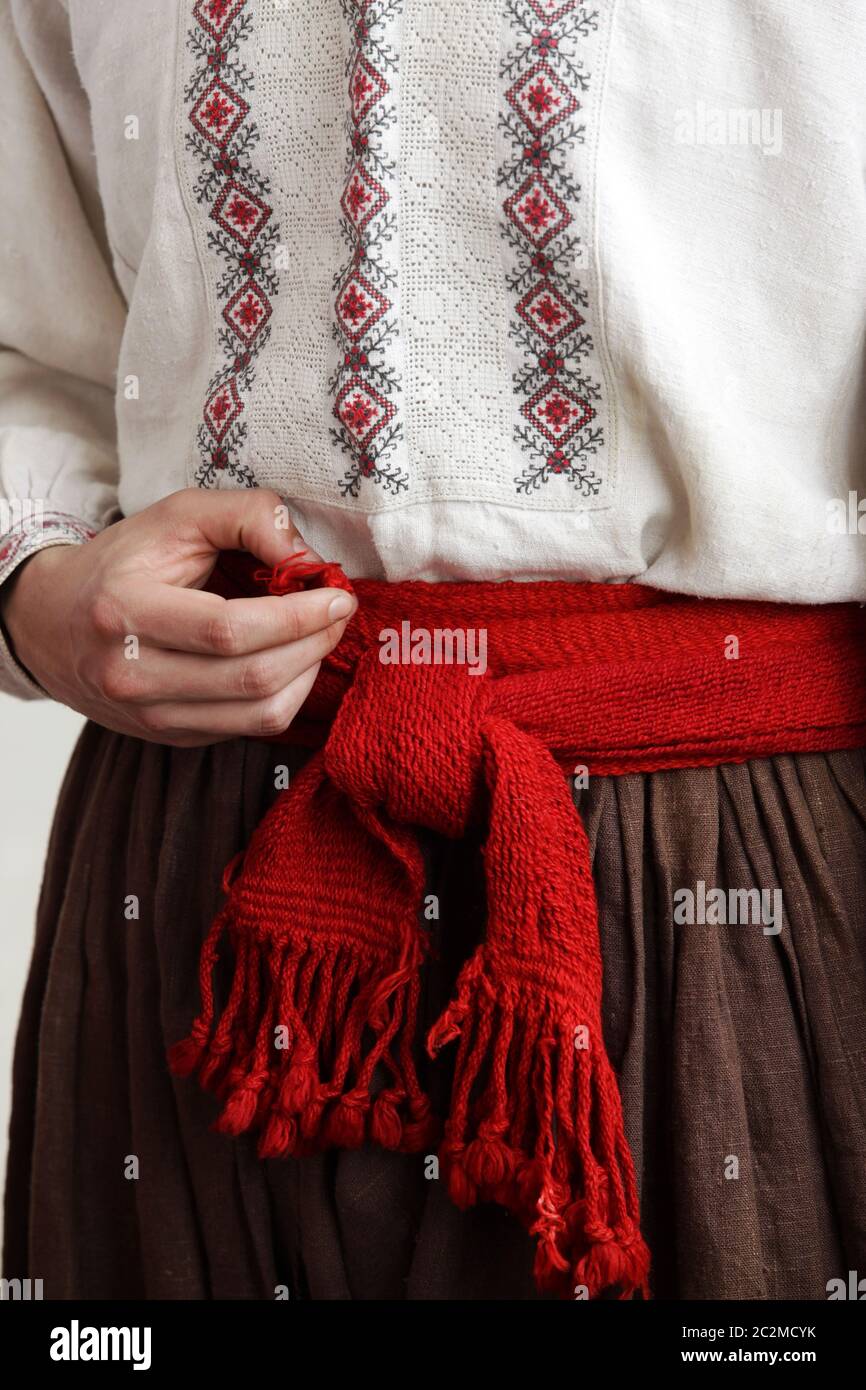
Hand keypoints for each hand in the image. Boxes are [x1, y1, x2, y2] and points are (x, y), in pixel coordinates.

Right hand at [0, 488, 357, 745]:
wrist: (54, 622)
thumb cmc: (125, 563)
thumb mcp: (177, 516)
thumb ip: (247, 517)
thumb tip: (307, 559)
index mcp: (125, 611)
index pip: (228, 629)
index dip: (296, 616)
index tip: (336, 594)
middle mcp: (131, 674)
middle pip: (251, 677)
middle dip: (313, 643)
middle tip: (339, 613)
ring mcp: (150, 715)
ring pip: (258, 713)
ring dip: (308, 673)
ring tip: (321, 637)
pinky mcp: (171, 736)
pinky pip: (249, 728)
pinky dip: (287, 695)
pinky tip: (293, 662)